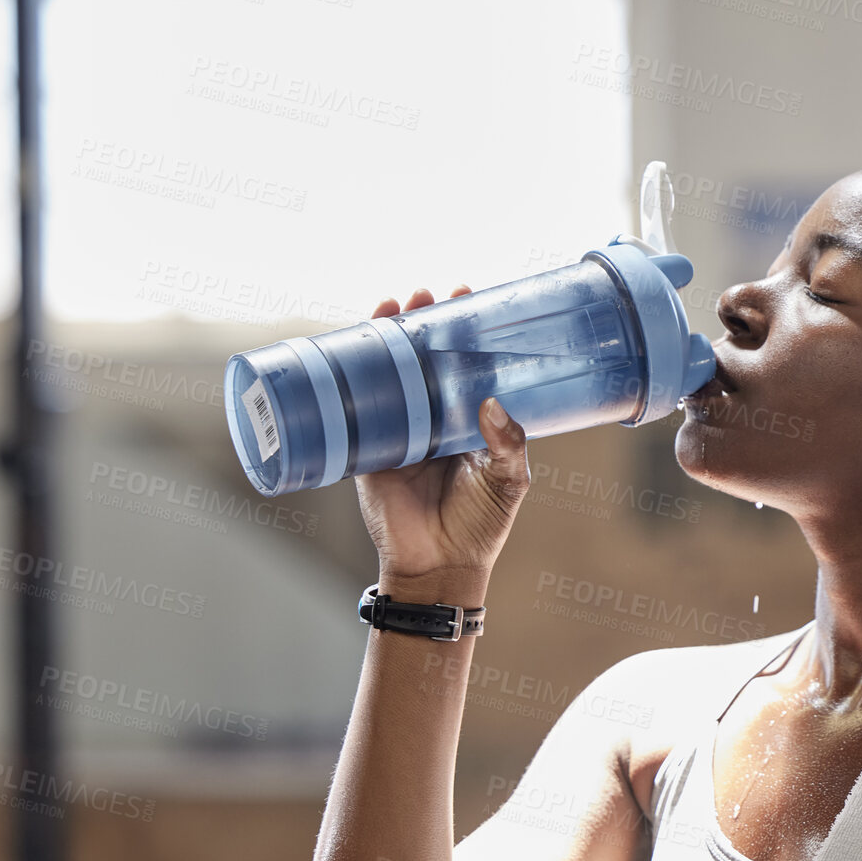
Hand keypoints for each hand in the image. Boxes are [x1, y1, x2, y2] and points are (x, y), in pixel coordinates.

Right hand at [353, 286, 530, 586]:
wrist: (439, 566)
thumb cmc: (480, 525)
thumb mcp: (509, 481)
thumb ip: (509, 444)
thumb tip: (492, 404)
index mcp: (468, 419)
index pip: (466, 363)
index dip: (465, 331)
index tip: (469, 297)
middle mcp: (433, 417)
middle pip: (424, 358)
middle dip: (423, 322)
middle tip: (428, 294)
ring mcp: (399, 429)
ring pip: (390, 372)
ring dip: (388, 336)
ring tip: (395, 305)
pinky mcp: (368, 447)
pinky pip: (356, 405)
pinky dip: (351, 374)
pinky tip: (352, 345)